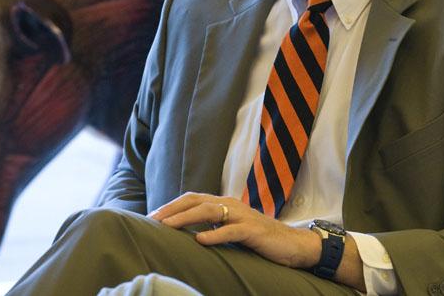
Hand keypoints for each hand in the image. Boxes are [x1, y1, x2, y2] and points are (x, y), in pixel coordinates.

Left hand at [148, 192, 320, 268]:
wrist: (292, 244)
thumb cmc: (259, 238)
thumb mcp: (232, 229)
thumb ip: (214, 225)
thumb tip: (187, 232)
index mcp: (225, 203)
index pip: (192, 199)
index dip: (171, 206)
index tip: (152, 218)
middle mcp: (232, 205)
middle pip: (197, 201)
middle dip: (172, 210)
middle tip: (152, 221)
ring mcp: (243, 216)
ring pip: (210, 212)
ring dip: (186, 219)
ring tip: (167, 227)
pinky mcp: (254, 231)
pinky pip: (232, 231)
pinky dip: (215, 234)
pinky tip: (200, 240)